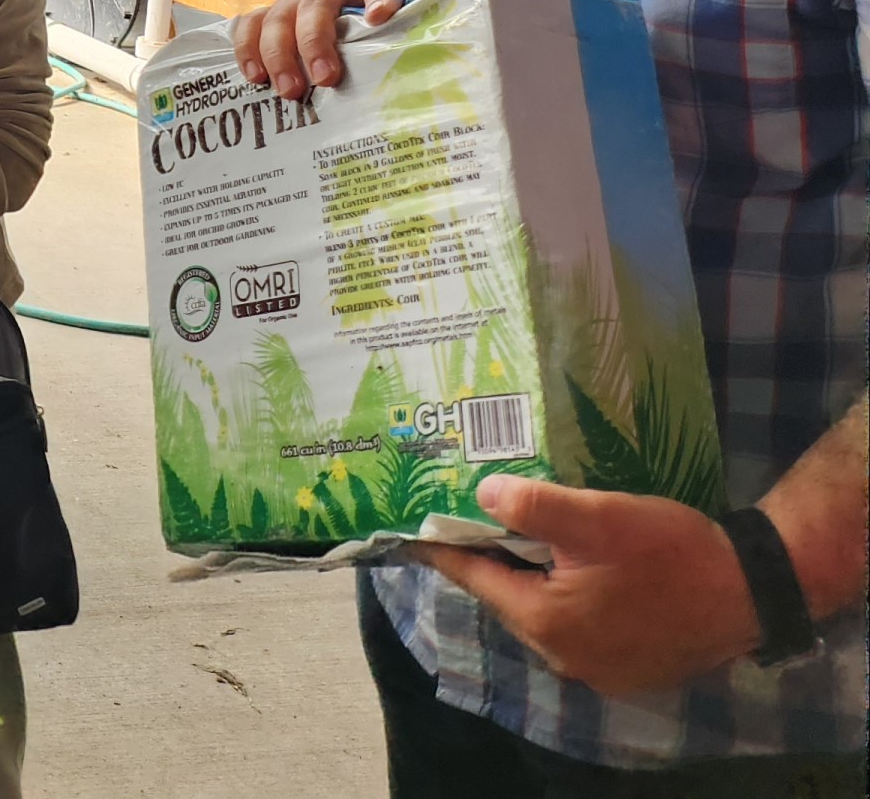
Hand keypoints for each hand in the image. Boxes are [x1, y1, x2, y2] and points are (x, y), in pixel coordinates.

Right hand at [230, 0, 414, 98]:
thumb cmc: (383, 2)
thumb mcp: (408, 1)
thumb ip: (410, 17)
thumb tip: (397, 35)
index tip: (380, 16)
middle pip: (314, 5)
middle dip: (314, 43)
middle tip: (325, 80)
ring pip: (276, 17)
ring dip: (277, 54)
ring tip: (288, 90)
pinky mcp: (275, 14)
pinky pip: (250, 24)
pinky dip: (247, 49)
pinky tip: (254, 77)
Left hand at [410, 475, 763, 694]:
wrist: (753, 591)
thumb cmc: (673, 552)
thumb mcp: (600, 517)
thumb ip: (534, 506)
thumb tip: (481, 495)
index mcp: (546, 622)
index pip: (474, 578)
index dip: (444, 546)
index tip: (411, 525)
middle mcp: (564, 657)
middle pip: (506, 597)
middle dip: (488, 557)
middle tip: (469, 517)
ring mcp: (598, 669)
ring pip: (540, 613)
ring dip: (528, 576)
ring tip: (516, 534)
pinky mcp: (627, 668)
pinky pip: (575, 627)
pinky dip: (563, 597)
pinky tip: (570, 565)